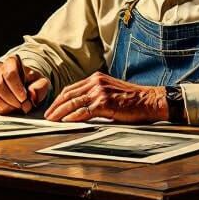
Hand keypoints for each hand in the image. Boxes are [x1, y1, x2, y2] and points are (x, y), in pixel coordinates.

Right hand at [0, 55, 50, 114]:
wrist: (23, 85)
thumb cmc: (32, 82)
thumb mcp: (41, 82)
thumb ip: (40, 87)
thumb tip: (31, 93)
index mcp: (11, 62)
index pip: (10, 74)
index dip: (17, 88)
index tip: (24, 98)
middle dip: (12, 99)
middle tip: (22, 105)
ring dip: (7, 105)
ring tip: (17, 107)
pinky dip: (1, 109)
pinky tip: (10, 107)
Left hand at [44, 71, 167, 123]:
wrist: (150, 100)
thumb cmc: (134, 99)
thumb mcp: (112, 91)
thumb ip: (97, 94)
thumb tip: (82, 107)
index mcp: (97, 78)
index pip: (72, 88)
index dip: (60, 98)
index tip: (53, 107)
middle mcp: (96, 82)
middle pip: (69, 94)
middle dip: (55, 105)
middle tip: (47, 115)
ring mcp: (100, 92)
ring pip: (73, 102)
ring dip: (60, 112)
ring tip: (52, 120)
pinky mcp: (105, 103)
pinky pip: (83, 111)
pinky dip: (73, 116)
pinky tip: (66, 121)